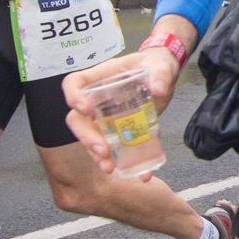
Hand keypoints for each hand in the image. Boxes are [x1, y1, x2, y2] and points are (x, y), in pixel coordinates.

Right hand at [62, 48, 182, 178]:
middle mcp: (98, 100)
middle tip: (101, 151)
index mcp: (101, 78)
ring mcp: (107, 117)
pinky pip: (119, 148)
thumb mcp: (160, 64)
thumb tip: (159, 89)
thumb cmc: (155, 64)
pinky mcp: (123, 130)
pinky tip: (140, 174)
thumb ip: (161, 73)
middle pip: (78, 119)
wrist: (165, 75)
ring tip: (110, 168)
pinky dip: (128, 162)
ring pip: (92, 138)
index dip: (73, 95)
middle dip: (86, 137)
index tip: (83, 108)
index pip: (74, 83)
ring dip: (97, 155)